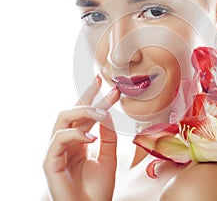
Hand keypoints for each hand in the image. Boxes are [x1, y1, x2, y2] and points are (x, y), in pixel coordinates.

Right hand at [43, 76, 119, 200]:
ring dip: (84, 111)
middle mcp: (67, 142)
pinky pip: (59, 138)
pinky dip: (76, 133)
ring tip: (102, 111)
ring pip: (63, 119)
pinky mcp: (50, 161)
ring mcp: (57, 150)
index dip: (92, 97)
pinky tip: (92, 136)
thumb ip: (108, 136)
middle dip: (88, 96)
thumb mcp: (108, 157)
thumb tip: (107, 114)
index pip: (84, 115)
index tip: (104, 83)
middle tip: (104, 85)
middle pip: (73, 111)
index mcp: (79, 141)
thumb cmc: (97, 190)